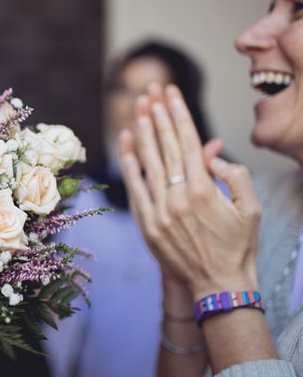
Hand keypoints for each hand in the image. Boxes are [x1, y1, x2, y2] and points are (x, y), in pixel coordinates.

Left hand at [118, 83, 261, 299]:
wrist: (218, 286)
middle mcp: (179, 197)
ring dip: (143, 133)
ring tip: (138, 107)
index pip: (189, 143)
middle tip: (151, 90)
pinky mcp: (146, 224)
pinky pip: (135, 188)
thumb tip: (212, 155)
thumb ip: (235, 177)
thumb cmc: (238, 248)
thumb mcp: (250, 210)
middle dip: (158, 115)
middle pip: (166, 147)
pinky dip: (130, 164)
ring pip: (148, 163)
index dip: (178, 115)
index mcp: (205, 191)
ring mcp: (159, 211)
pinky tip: (127, 143)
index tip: (171, 94)